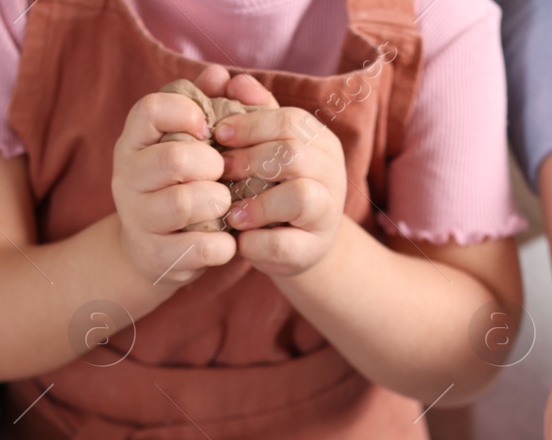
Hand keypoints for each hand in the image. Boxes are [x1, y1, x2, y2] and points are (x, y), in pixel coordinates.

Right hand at [112, 82, 235, 285]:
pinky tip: (227, 239)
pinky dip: (223, 245)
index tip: (209, 128)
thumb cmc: (182, 184)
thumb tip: (223, 76)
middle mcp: (126, 177)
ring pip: (183, 203)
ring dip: (218, 202)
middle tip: (223, 173)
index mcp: (134, 141)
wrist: (154, 250)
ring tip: (225, 204)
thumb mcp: (193, 142)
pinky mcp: (153, 257)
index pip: (151, 110)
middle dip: (213, 165)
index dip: (187, 113)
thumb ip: (211, 104)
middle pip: (174, 159)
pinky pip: (197, 248)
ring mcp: (136, 219)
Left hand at [215, 99, 345, 276]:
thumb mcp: (263, 148)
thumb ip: (248, 112)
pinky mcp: (313, 249)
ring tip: (231, 212)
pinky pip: (286, 243)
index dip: (250, 124)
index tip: (219, 134)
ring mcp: (328, 213)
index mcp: (320, 141)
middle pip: (294, 153)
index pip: (289, 121)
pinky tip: (239, 239)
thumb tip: (227, 78)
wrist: (297, 245)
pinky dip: (257, 241)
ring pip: (300, 195)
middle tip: (220, 171)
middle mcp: (332, 172)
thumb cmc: (272, 189)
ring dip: (257, 203)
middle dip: (250, 160)